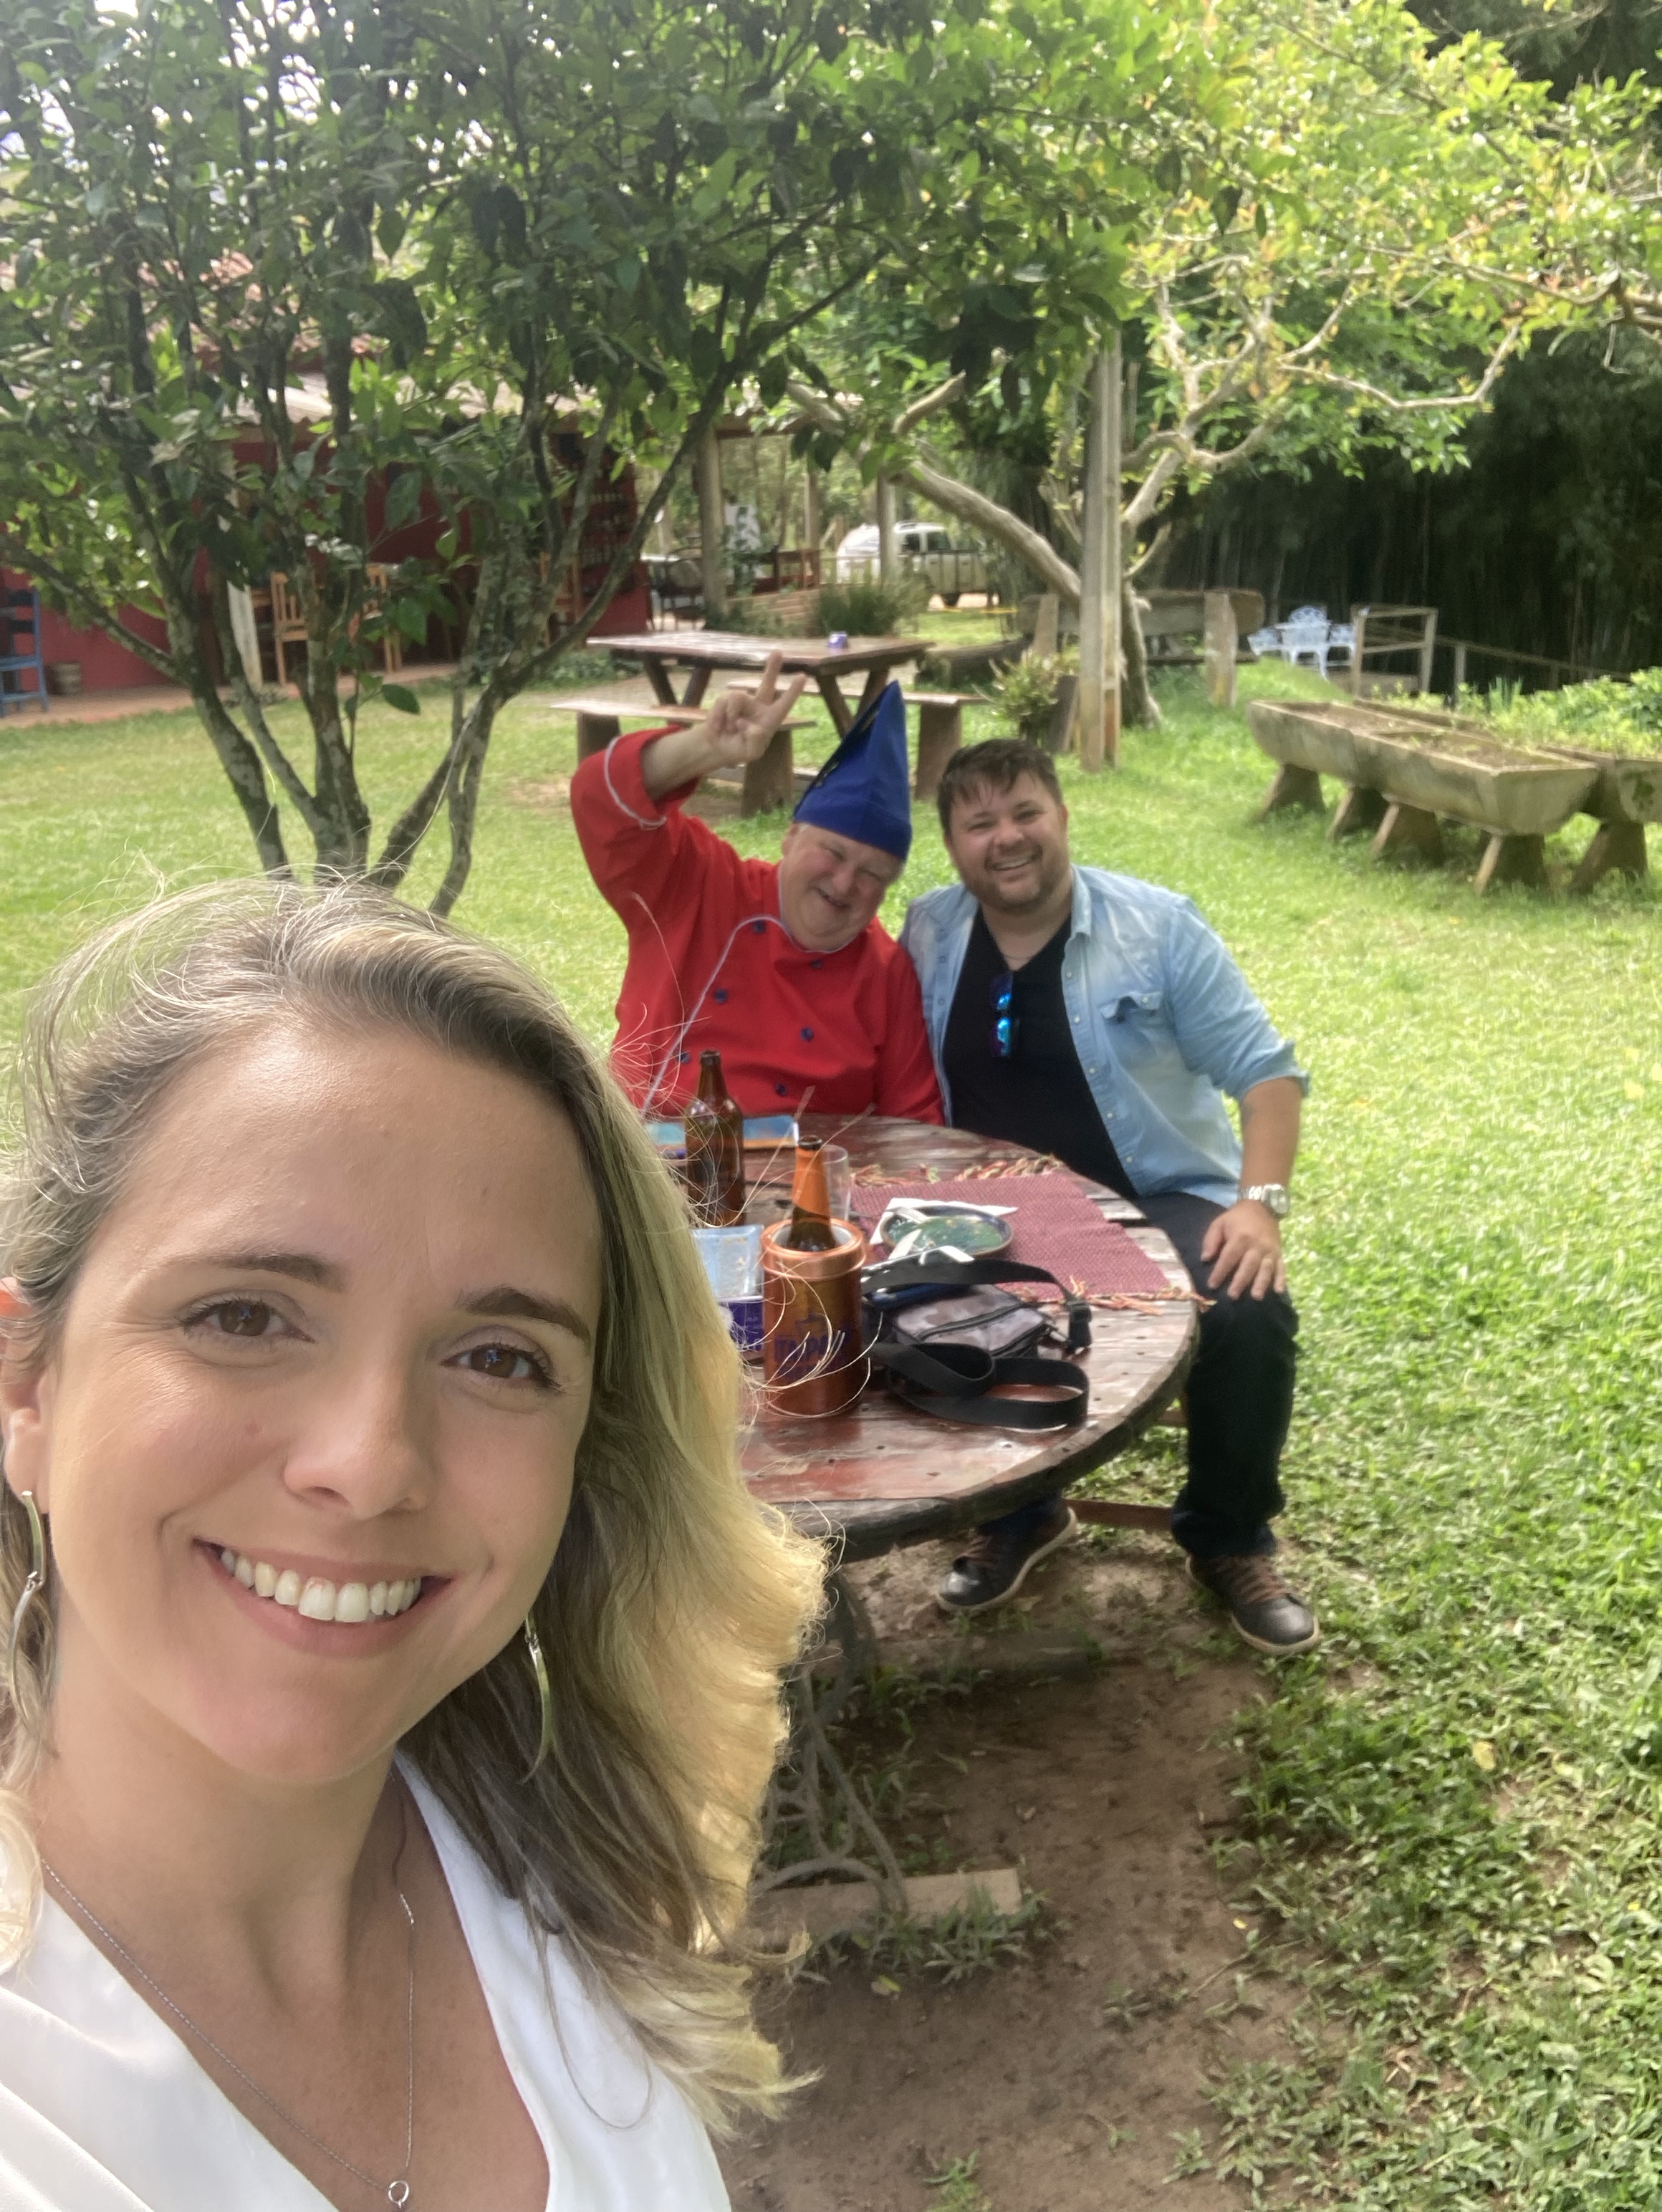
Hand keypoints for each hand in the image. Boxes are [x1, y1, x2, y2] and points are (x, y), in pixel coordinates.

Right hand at [699, 652, 807, 766]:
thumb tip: (749, 724)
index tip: (803, 676)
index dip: (792, 691)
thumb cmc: (739, 750)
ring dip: (730, 714)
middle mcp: (757, 707)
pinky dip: (718, 717)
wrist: (717, 748)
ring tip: (728, 728)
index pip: (783, 705)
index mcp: (769, 720)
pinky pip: (722, 702)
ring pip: (737, 696)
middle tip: (778, 652)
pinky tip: (718, 727)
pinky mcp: (725, 701)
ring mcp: (742, 702)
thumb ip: (755, 741)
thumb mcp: (751, 753)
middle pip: (767, 684)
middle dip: (772, 668)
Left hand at [1199, 1200, 1285, 1300]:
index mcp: (1241, 1236)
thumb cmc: (1237, 1217)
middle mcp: (1257, 1244)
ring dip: (1261, 1283)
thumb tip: (1205, 1259)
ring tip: (1256, 1297)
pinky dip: (1281, 1279)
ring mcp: (1270, 1249)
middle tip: (1233, 1295)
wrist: (1262, 1206)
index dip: (1220, 1271)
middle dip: (1240, 1281)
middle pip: (1248, 1265)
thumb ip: (1211, 1240)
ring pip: (1266, 1268)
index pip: (1229, 1257)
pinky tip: (1278, 1291)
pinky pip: (1281, 1267)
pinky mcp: (1279, 1252)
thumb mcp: (1220, 1223)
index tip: (1212, 1285)